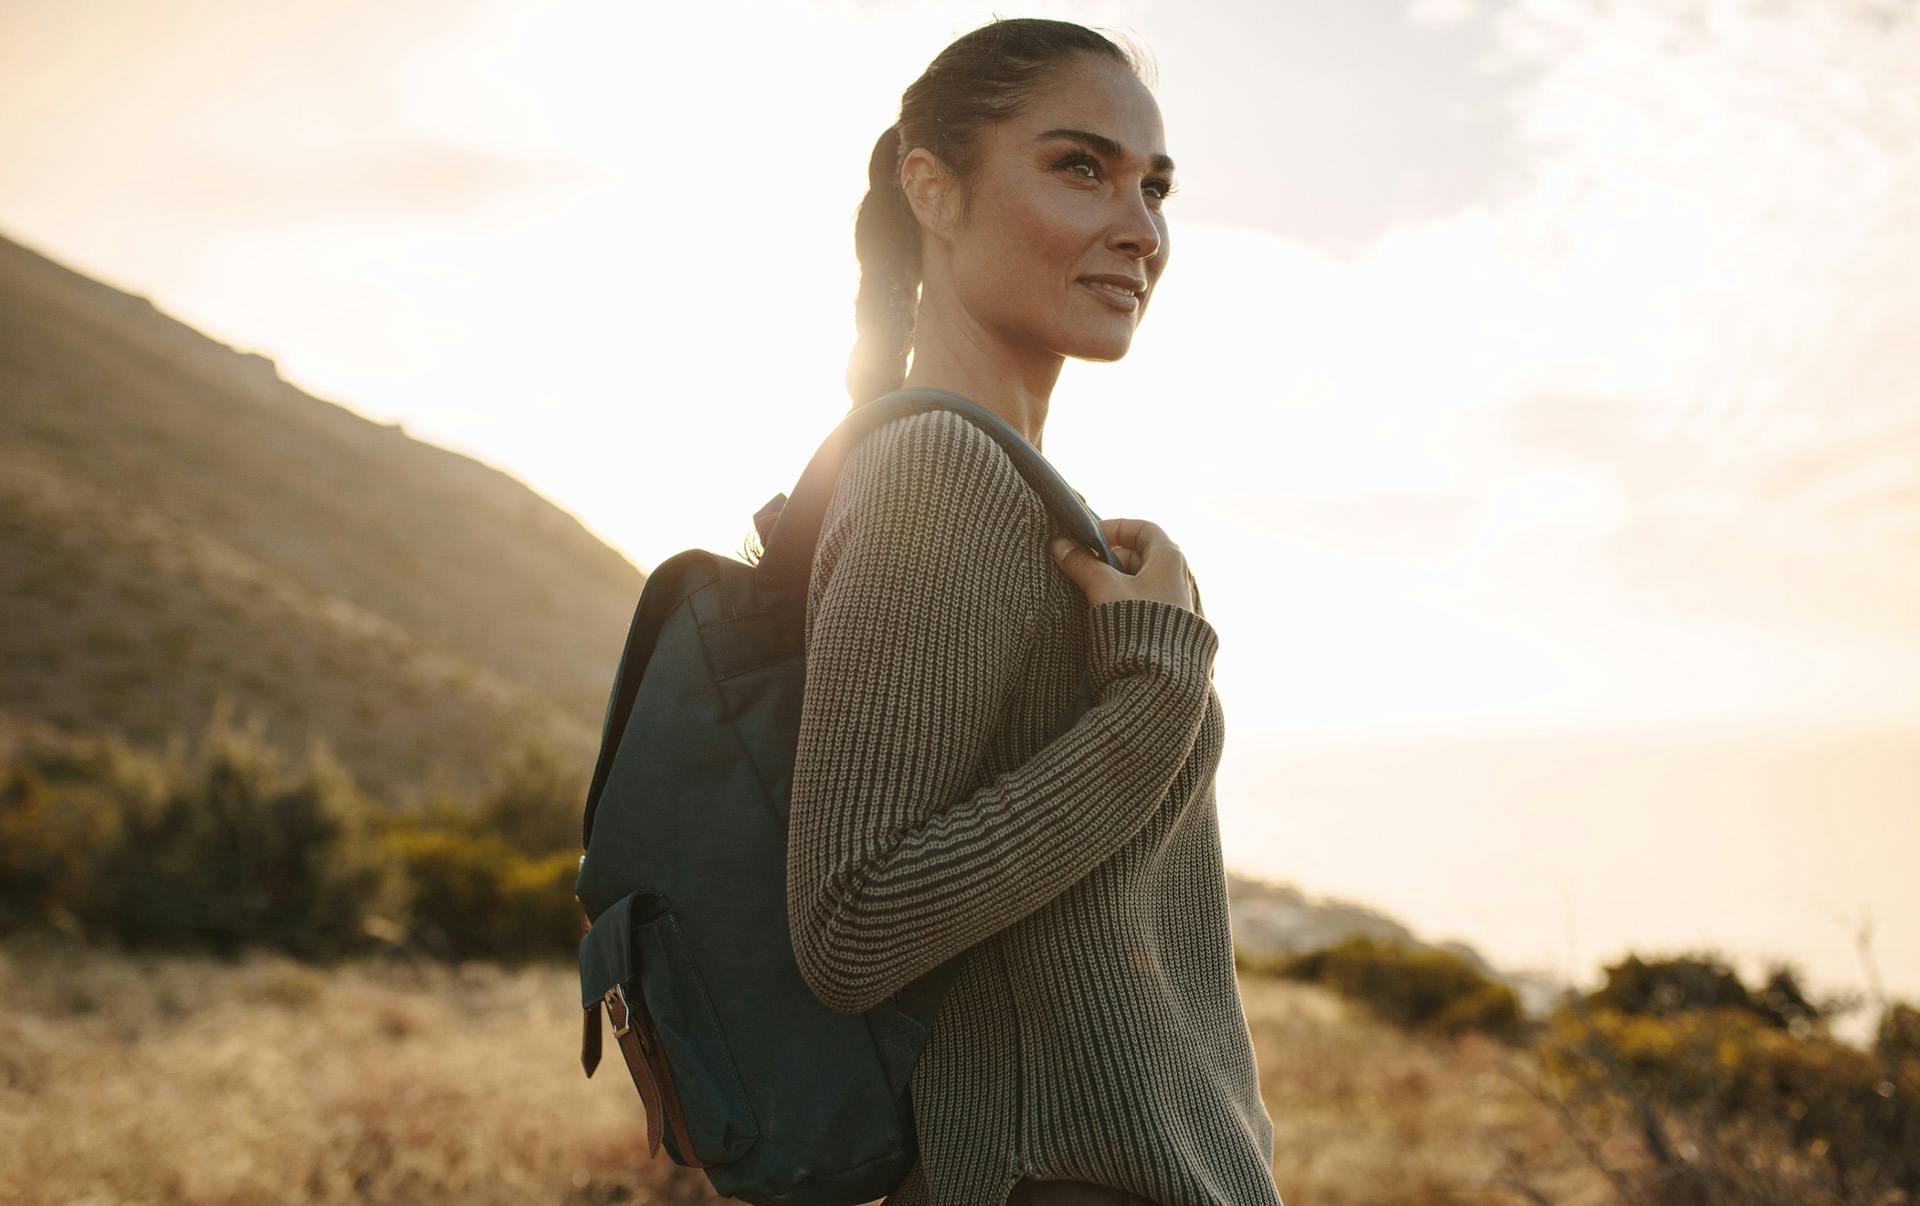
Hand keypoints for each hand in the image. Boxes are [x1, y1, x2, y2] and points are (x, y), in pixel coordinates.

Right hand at [1049, 518, 1196, 613]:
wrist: (1158, 674)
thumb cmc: (1137, 624)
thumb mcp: (1104, 588)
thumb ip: (1081, 564)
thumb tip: (1059, 545)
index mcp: (1169, 558)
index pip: (1143, 528)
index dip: (1116, 528)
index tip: (1090, 538)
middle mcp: (1177, 576)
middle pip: (1139, 554)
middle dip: (1109, 558)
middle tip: (1086, 568)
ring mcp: (1173, 600)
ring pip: (1139, 578)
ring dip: (1114, 581)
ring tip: (1092, 593)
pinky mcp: (1167, 621)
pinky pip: (1143, 599)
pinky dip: (1123, 598)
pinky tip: (1106, 611)